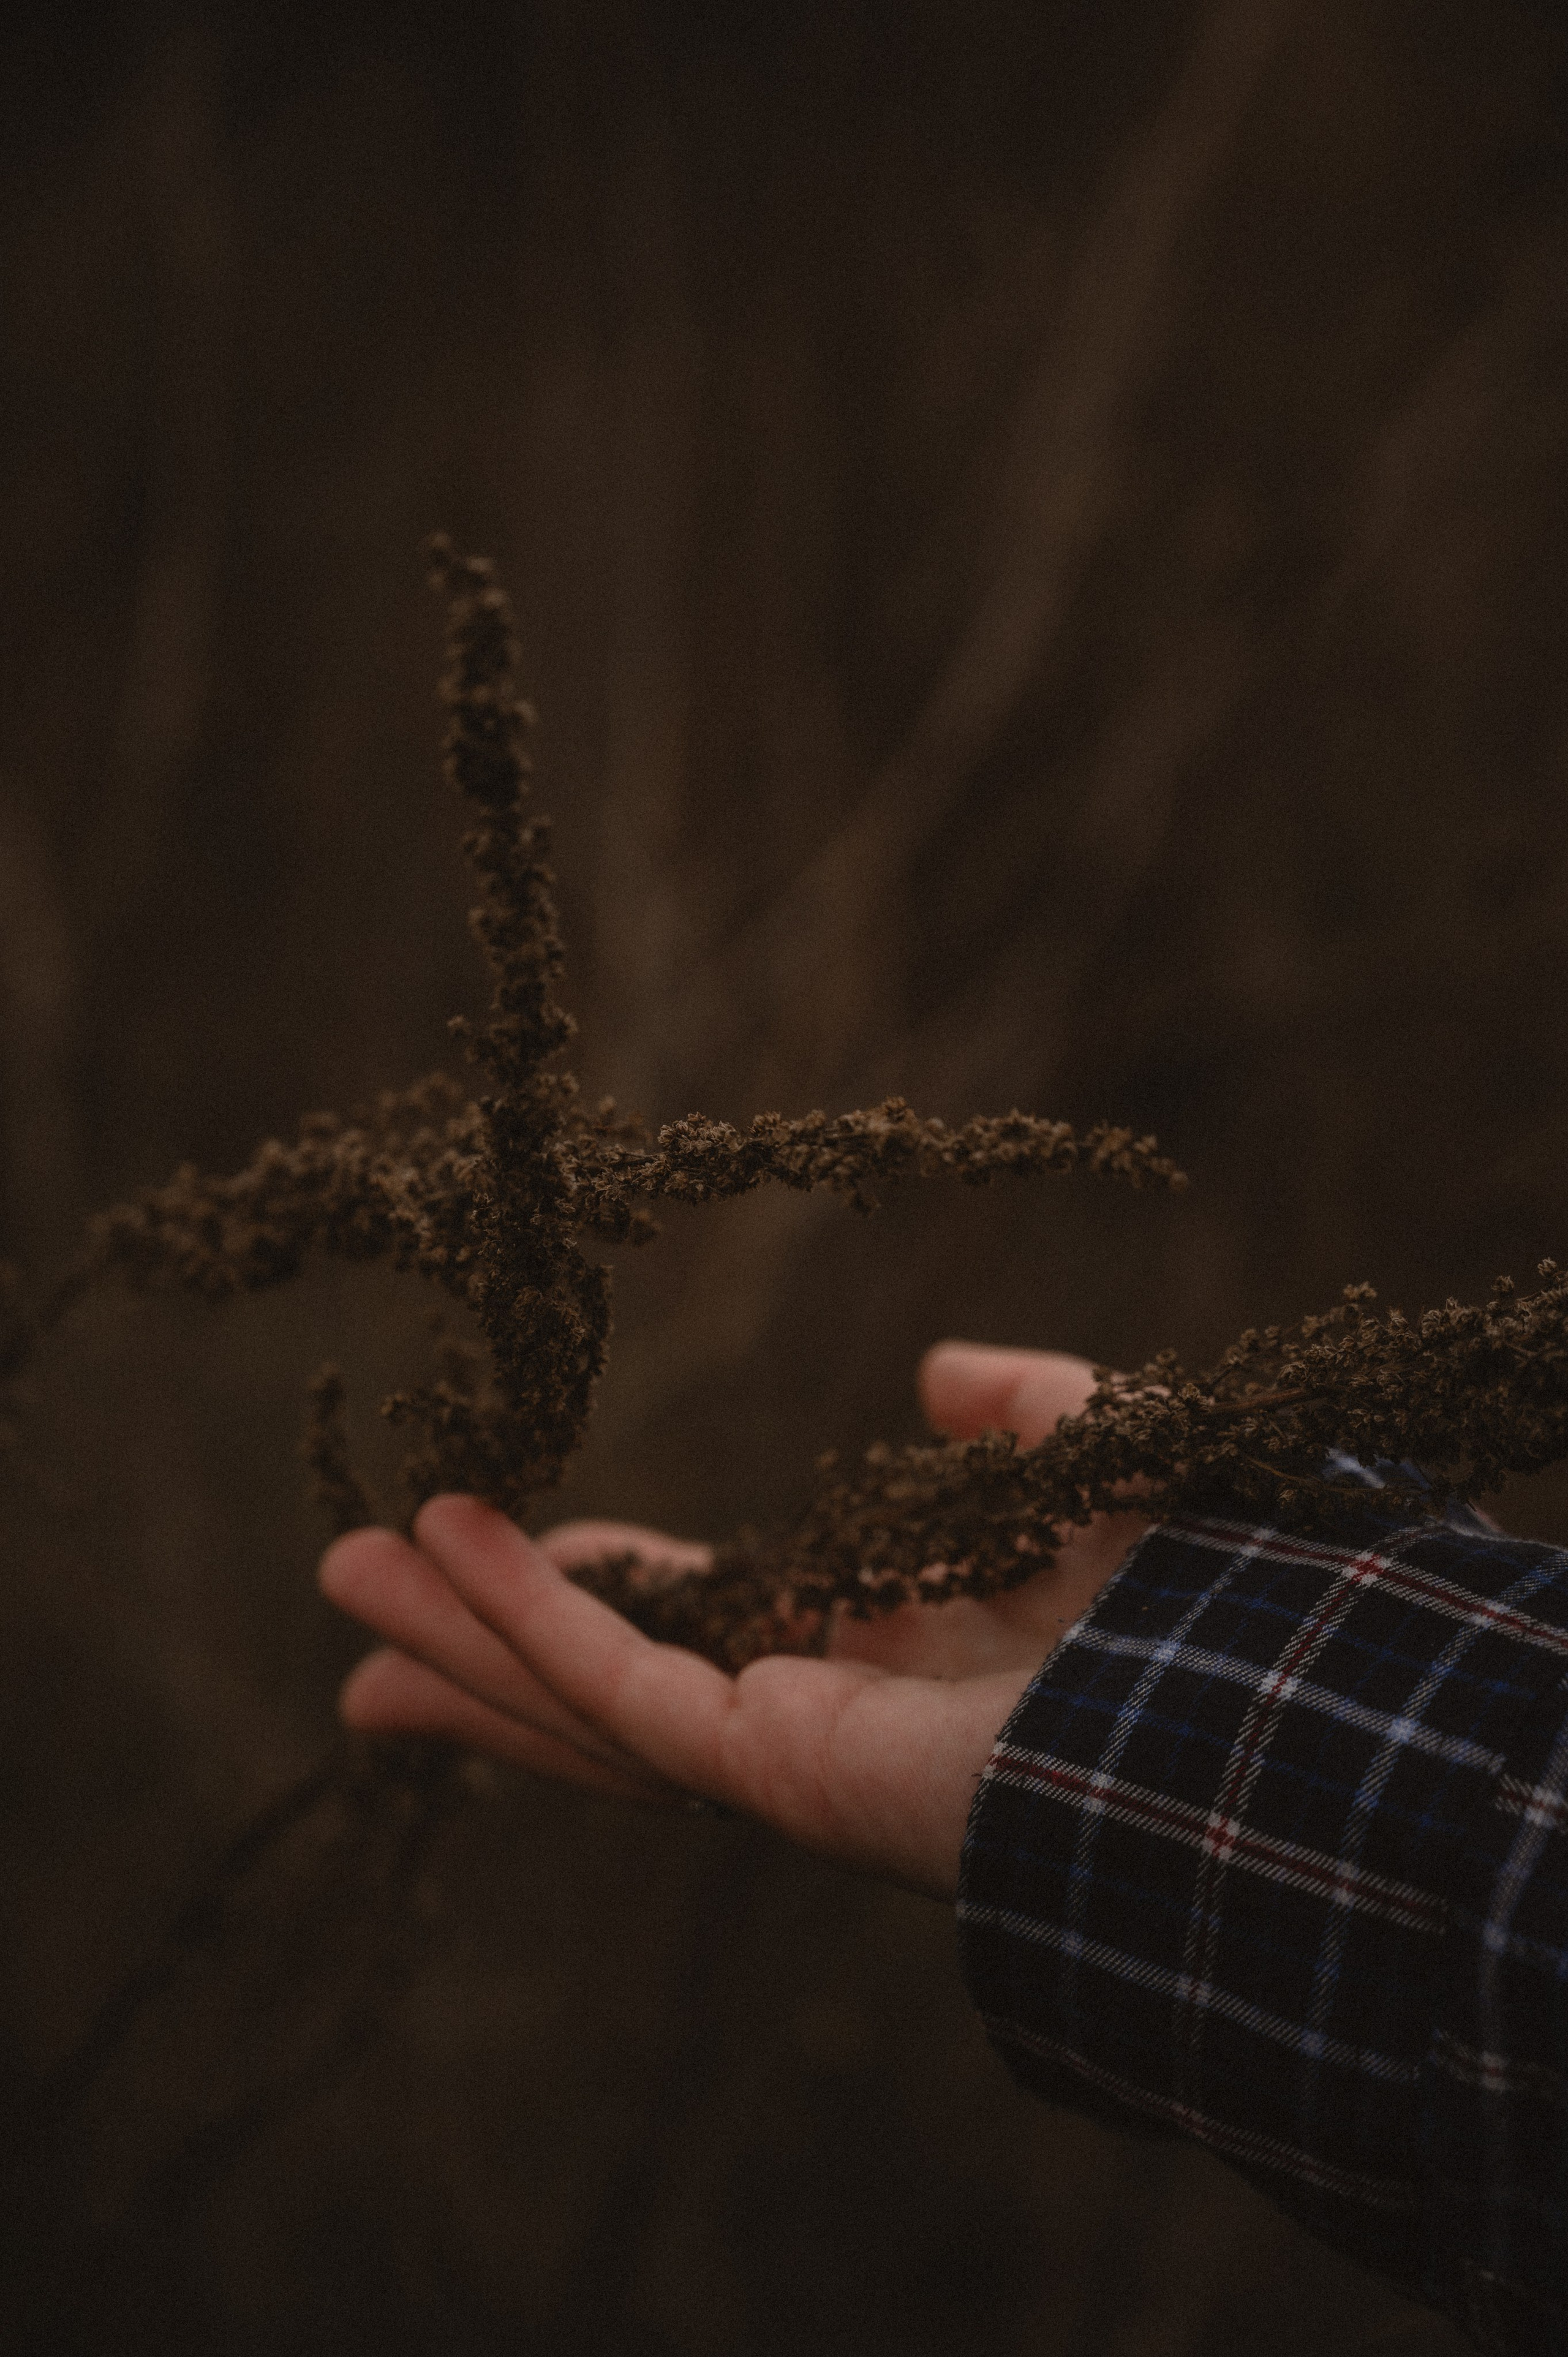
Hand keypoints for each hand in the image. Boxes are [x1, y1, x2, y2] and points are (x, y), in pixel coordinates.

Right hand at [317, 1343, 1150, 1900]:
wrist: (1258, 1704)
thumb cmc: (1212, 1590)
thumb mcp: (1099, 1446)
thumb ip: (1021, 1406)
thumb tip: (933, 1378)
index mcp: (893, 1652)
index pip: (700, 1626)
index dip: (588, 1586)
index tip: (490, 1537)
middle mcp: (822, 1716)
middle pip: (605, 1680)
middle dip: (472, 1638)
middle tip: (353, 1578)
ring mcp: (787, 1753)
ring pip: (581, 1695)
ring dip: (457, 1633)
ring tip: (341, 1569)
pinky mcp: (771, 1768)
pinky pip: (620, 1687)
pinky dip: (527, 1618)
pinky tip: (441, 1547)